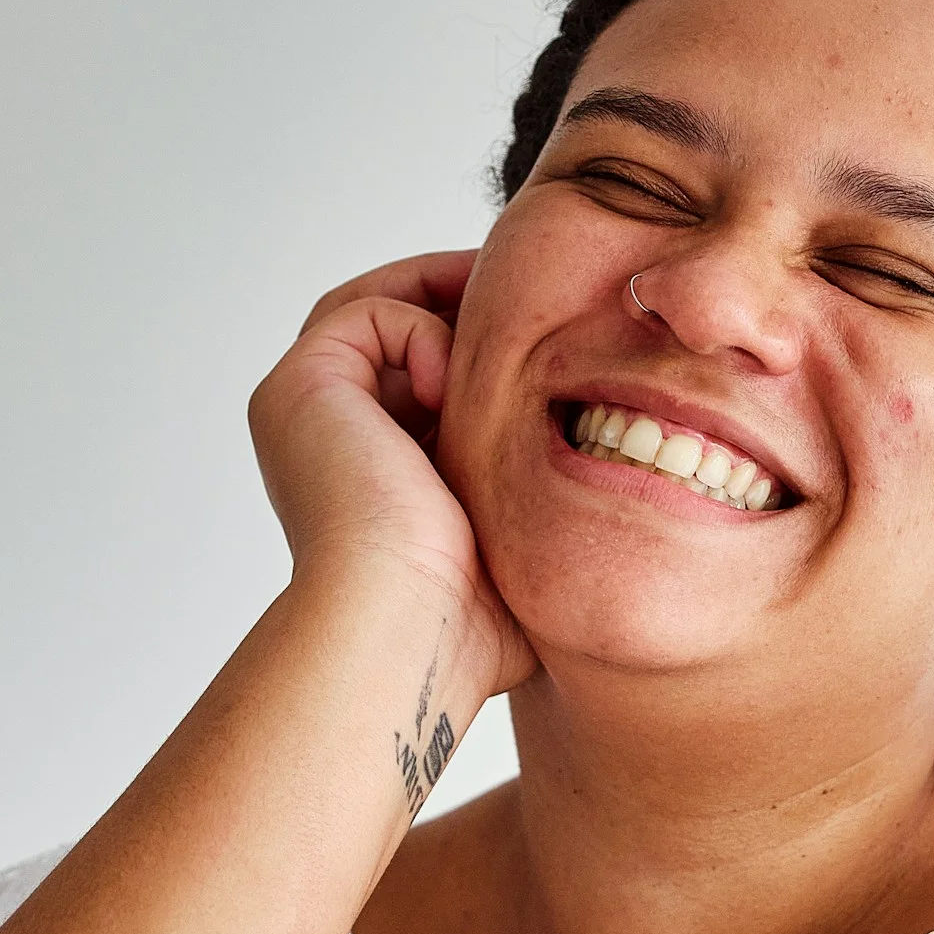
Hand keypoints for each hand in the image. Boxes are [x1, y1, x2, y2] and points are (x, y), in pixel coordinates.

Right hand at [249, 250, 534, 694]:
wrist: (408, 631)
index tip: (560, 340)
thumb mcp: (523, 538)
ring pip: (378, 310)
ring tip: (508, 338)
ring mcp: (309, 411)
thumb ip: (541, 495)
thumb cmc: (473, 618)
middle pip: (397, 331)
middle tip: (542, 302)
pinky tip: (456, 393)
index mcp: (377, 470)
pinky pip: (364, 315)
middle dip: (469, 308)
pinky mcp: (299, 391)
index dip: (489, 349)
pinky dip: (420, 332)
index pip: (427, 376)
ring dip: (449, 308)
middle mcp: (332, 436)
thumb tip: (634, 470)